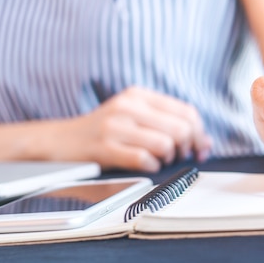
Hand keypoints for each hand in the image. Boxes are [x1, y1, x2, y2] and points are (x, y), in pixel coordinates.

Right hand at [68, 87, 211, 172]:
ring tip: (158, 160)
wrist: (59, 141)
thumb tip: (204, 142)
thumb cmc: (101, 132)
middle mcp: (128, 106)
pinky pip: (144, 160)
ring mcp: (116, 126)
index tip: (200, 148)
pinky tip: (144, 166)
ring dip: (168, 159)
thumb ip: (166, 124)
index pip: (186, 111)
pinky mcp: (105, 147)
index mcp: (138, 95)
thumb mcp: (132, 116)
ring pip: (166, 143)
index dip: (200, 134)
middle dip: (187, 148)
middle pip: (181, 128)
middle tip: (178, 157)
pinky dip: (151, 167)